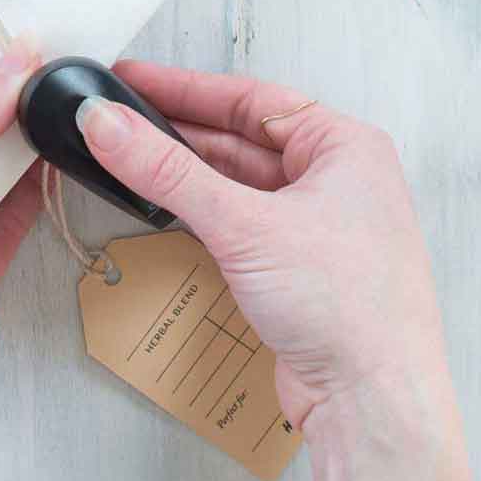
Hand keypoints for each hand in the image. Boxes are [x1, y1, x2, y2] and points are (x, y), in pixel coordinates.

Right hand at [76, 61, 445, 426]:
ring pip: (240, 184)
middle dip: (179, 131)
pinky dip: (203, 213)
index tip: (131, 80)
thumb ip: (168, 172)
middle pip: (243, 140)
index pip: (252, 99)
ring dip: (188, 174)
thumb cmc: (346, 305)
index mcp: (345, 147)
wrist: (372, 399)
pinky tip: (167, 206)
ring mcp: (318, 226)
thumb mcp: (245, 224)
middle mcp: (337, 180)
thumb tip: (108, 123)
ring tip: (129, 157)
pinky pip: (242, 223)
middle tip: (116, 119)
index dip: (185, 88)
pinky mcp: (298, 269)